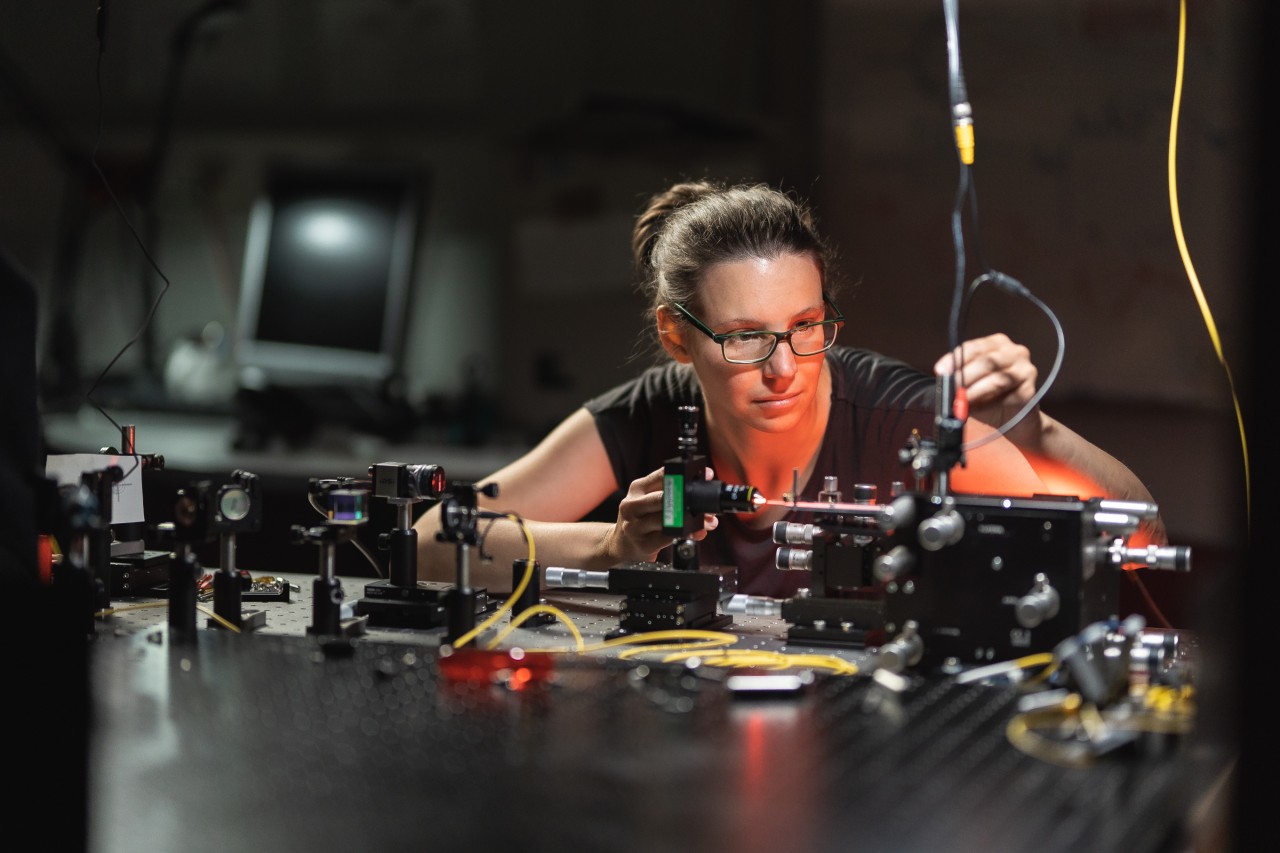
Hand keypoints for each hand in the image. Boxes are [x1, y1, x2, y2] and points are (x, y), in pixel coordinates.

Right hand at [600, 467, 718, 563]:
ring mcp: (635, 526)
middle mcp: (632, 505)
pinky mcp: (643, 544)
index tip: (704, 477)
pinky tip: (692, 533)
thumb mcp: (647, 501)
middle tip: (705, 505)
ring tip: (705, 522)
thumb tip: (703, 499)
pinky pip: (668, 537)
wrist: (620, 544)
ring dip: (690, 520)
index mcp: (637, 489)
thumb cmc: (640, 520)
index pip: (662, 475)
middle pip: (664, 498)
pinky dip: (684, 534)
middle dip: (688, 500)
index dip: (685, 476)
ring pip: (667, 519)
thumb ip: (671, 496)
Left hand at [934, 333, 1042, 448]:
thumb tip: (944, 383)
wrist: (1015, 421)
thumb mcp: (971, 385)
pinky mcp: (1030, 388)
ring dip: (973, 390)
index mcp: (997, 344)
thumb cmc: (991, 399)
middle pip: (985, 361)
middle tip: (950, 388)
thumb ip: (960, 379)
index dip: (955, 359)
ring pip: (995, 377)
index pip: (973, 347)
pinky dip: (986, 401)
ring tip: (960, 400)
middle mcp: (1014, 351)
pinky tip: (975, 407)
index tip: (940, 371)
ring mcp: (1025, 368)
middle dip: (964, 376)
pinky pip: (1005, 394)